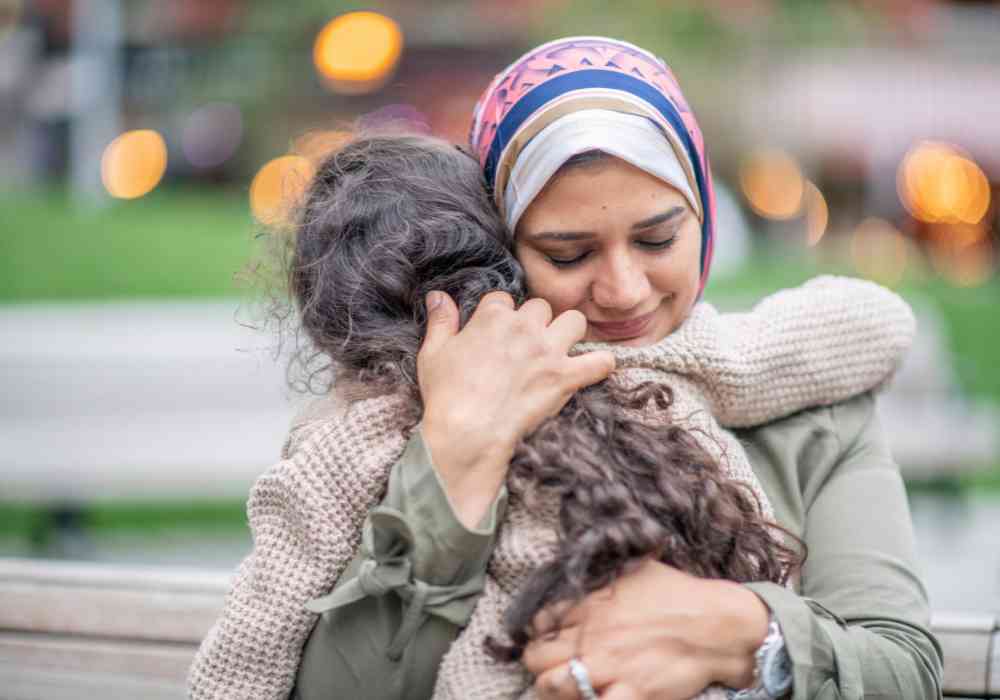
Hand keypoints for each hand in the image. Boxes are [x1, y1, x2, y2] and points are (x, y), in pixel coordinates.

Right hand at [417, 291, 614, 528]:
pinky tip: (592, 369)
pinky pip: (601, 362)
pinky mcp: (566, 377)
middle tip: (526, 347)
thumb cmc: (447, 396)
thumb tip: (438, 295)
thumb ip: (441, 320)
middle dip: (535, 323)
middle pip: (541, 307)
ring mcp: (548, 351)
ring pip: (574, 321)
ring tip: (559, 351)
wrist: (468, 433)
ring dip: (568, 333)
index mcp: (493, 317)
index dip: (500, 316)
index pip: (504, 299)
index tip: (496, 335)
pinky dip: (600, 365)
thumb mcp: (433, 353)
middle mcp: (524, 327)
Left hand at [523, 558, 769, 699]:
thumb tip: (586, 560)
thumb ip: (604, 571)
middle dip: (538, 661)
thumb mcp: (634, 570)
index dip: (539, 630)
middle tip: (552, 663)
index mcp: (589, 603)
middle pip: (535, 656)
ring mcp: (607, 668)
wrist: (715, 626)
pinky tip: (594, 697)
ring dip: (552, 687)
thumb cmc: (678, 593)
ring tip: (562, 687)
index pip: (538, 620)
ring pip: (550, 686)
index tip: (548, 635)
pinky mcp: (629, 694)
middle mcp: (590, 636)